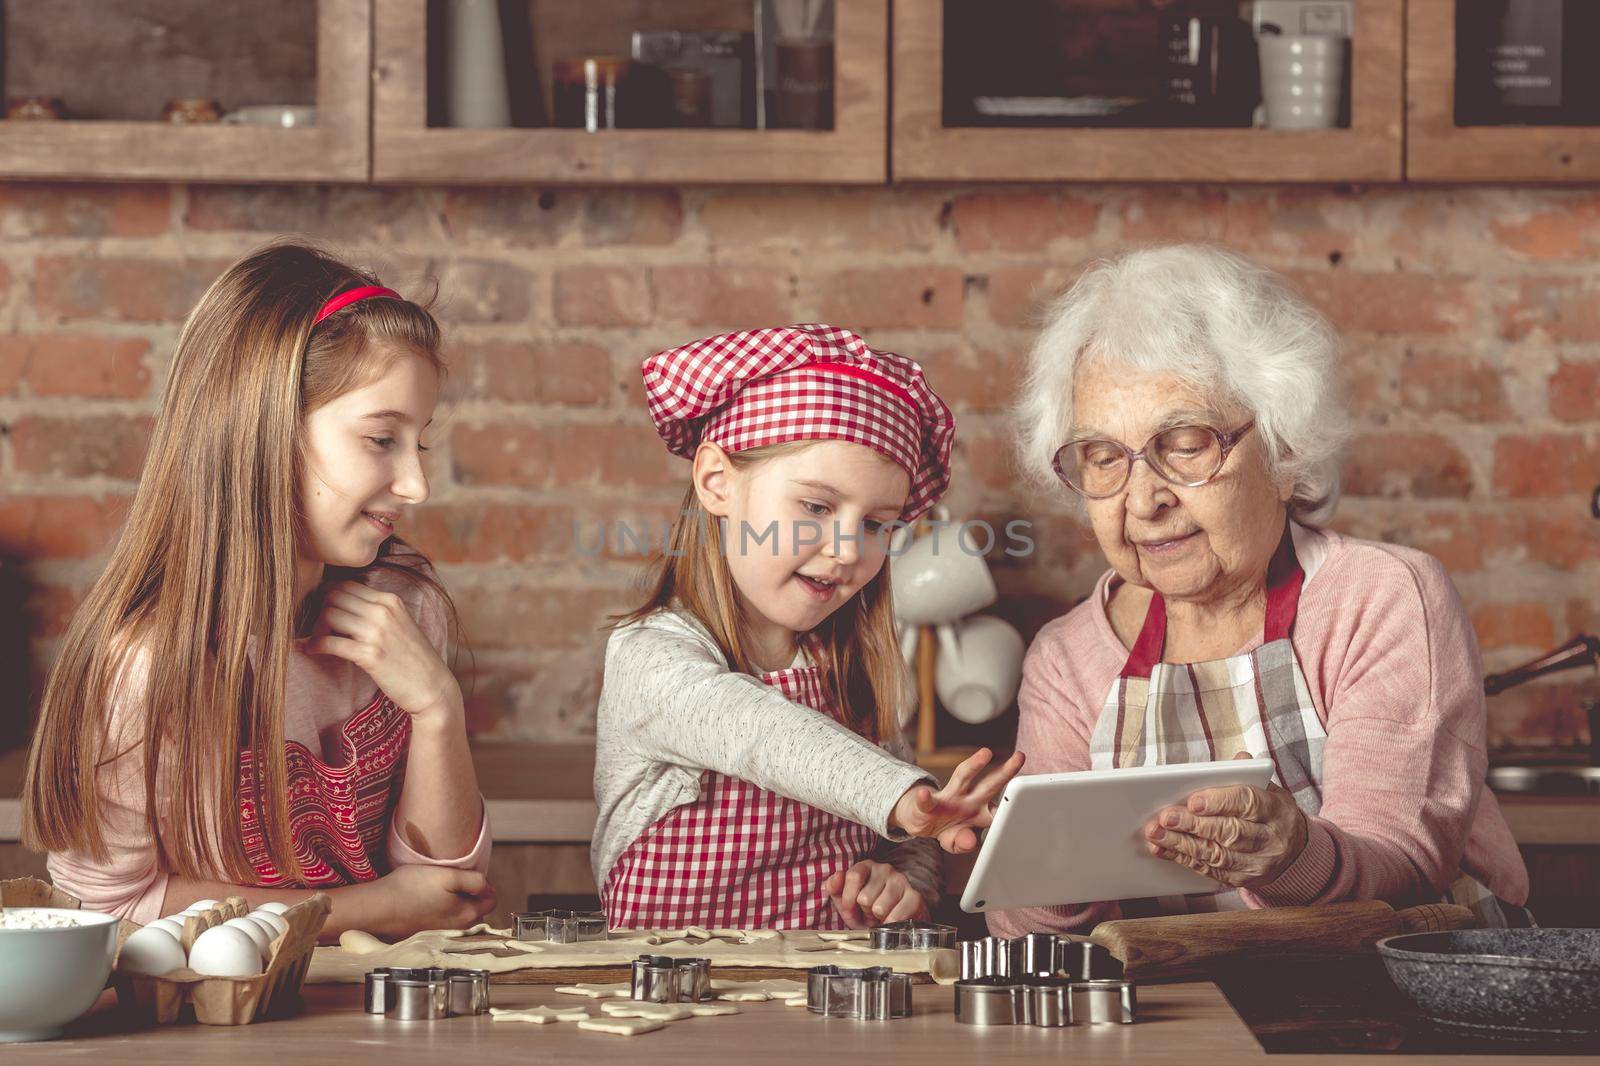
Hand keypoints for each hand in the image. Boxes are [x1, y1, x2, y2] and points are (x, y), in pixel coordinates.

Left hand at [305, 581, 459, 725]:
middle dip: (318, 610)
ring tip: (316, 640)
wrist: (432, 687)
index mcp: (390, 600)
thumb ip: (377, 611)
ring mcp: (377, 632)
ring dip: (315, 628)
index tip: (322, 613)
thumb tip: (343, 606)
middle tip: (317, 628)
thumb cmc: (413, 658)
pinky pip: (330, 642)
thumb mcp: (400, 624)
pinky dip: (315, 645)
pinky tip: (313, 651)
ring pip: (328, 614)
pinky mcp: (370, 655)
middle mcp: (384, 611)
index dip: (327, 597)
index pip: (346, 585)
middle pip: (333, 596)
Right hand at [365, 865, 496, 937]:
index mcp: (468, 915)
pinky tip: (424, 903)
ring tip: (436, 892)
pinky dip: (438, 913)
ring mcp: (441, 936)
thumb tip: (488, 887)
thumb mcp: (449, 875)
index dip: (484, 885)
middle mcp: (458, 930)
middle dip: (470, 896)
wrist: (376, 908)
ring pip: (458, 917)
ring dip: (454, 905)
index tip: (468, 877)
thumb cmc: (411, 888)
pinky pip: (441, 923)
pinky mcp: (425, 937)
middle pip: (476, 910)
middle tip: (451, 882)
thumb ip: (474, 881)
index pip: (491, 900)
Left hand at [822, 861, 928, 928]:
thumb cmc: (868, 909)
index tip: (850, 908)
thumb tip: (834, 879)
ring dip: (878, 918)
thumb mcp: (847, 900)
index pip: (853, 876)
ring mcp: (901, 881)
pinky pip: (895, 917)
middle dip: (865, 911)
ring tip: (881, 915)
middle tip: (870, 912)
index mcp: (867, 866)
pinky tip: (891, 920)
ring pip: (879, 908)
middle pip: (865, 896)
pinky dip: (890, 924)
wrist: (895, 923)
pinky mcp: (914, 897)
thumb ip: (835, 889)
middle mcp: (885, 869)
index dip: (848, 898)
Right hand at [890, 748, 1024, 853]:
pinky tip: (923, 794)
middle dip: (1006, 771)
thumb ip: (963, 843)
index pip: (1000, 808)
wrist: (919, 820)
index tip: (1030, 802)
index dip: (1013, 807)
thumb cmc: (945, 827)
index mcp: (980, 813)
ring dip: (974, 765)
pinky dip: (925, 798)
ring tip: (985, 753)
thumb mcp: (955, 841)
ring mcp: (949, 798)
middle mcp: (968, 800)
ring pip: (963, 777)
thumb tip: (970, 841)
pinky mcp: (928, 803)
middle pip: (989, 784)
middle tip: (1020, 757)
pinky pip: (928, 801)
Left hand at [1144, 752, 1307, 888]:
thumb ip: (1249, 774)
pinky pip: (1211, 870)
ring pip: (1217, 854)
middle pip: (1230, 832)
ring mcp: (1257, 864)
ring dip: (1182, 844)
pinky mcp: (1243, 880)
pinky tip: (1164, 850)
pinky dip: (1184, 860)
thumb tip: (1238, 758)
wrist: (1295, 852)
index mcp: (1276, 810)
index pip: (1248, 803)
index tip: (1193, 801)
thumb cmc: (1271, 812)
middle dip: (1194, 825)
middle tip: (1166, 817)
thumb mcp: (1269, 789)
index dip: (1219, 802)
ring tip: (1156, 833)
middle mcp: (1270, 840)